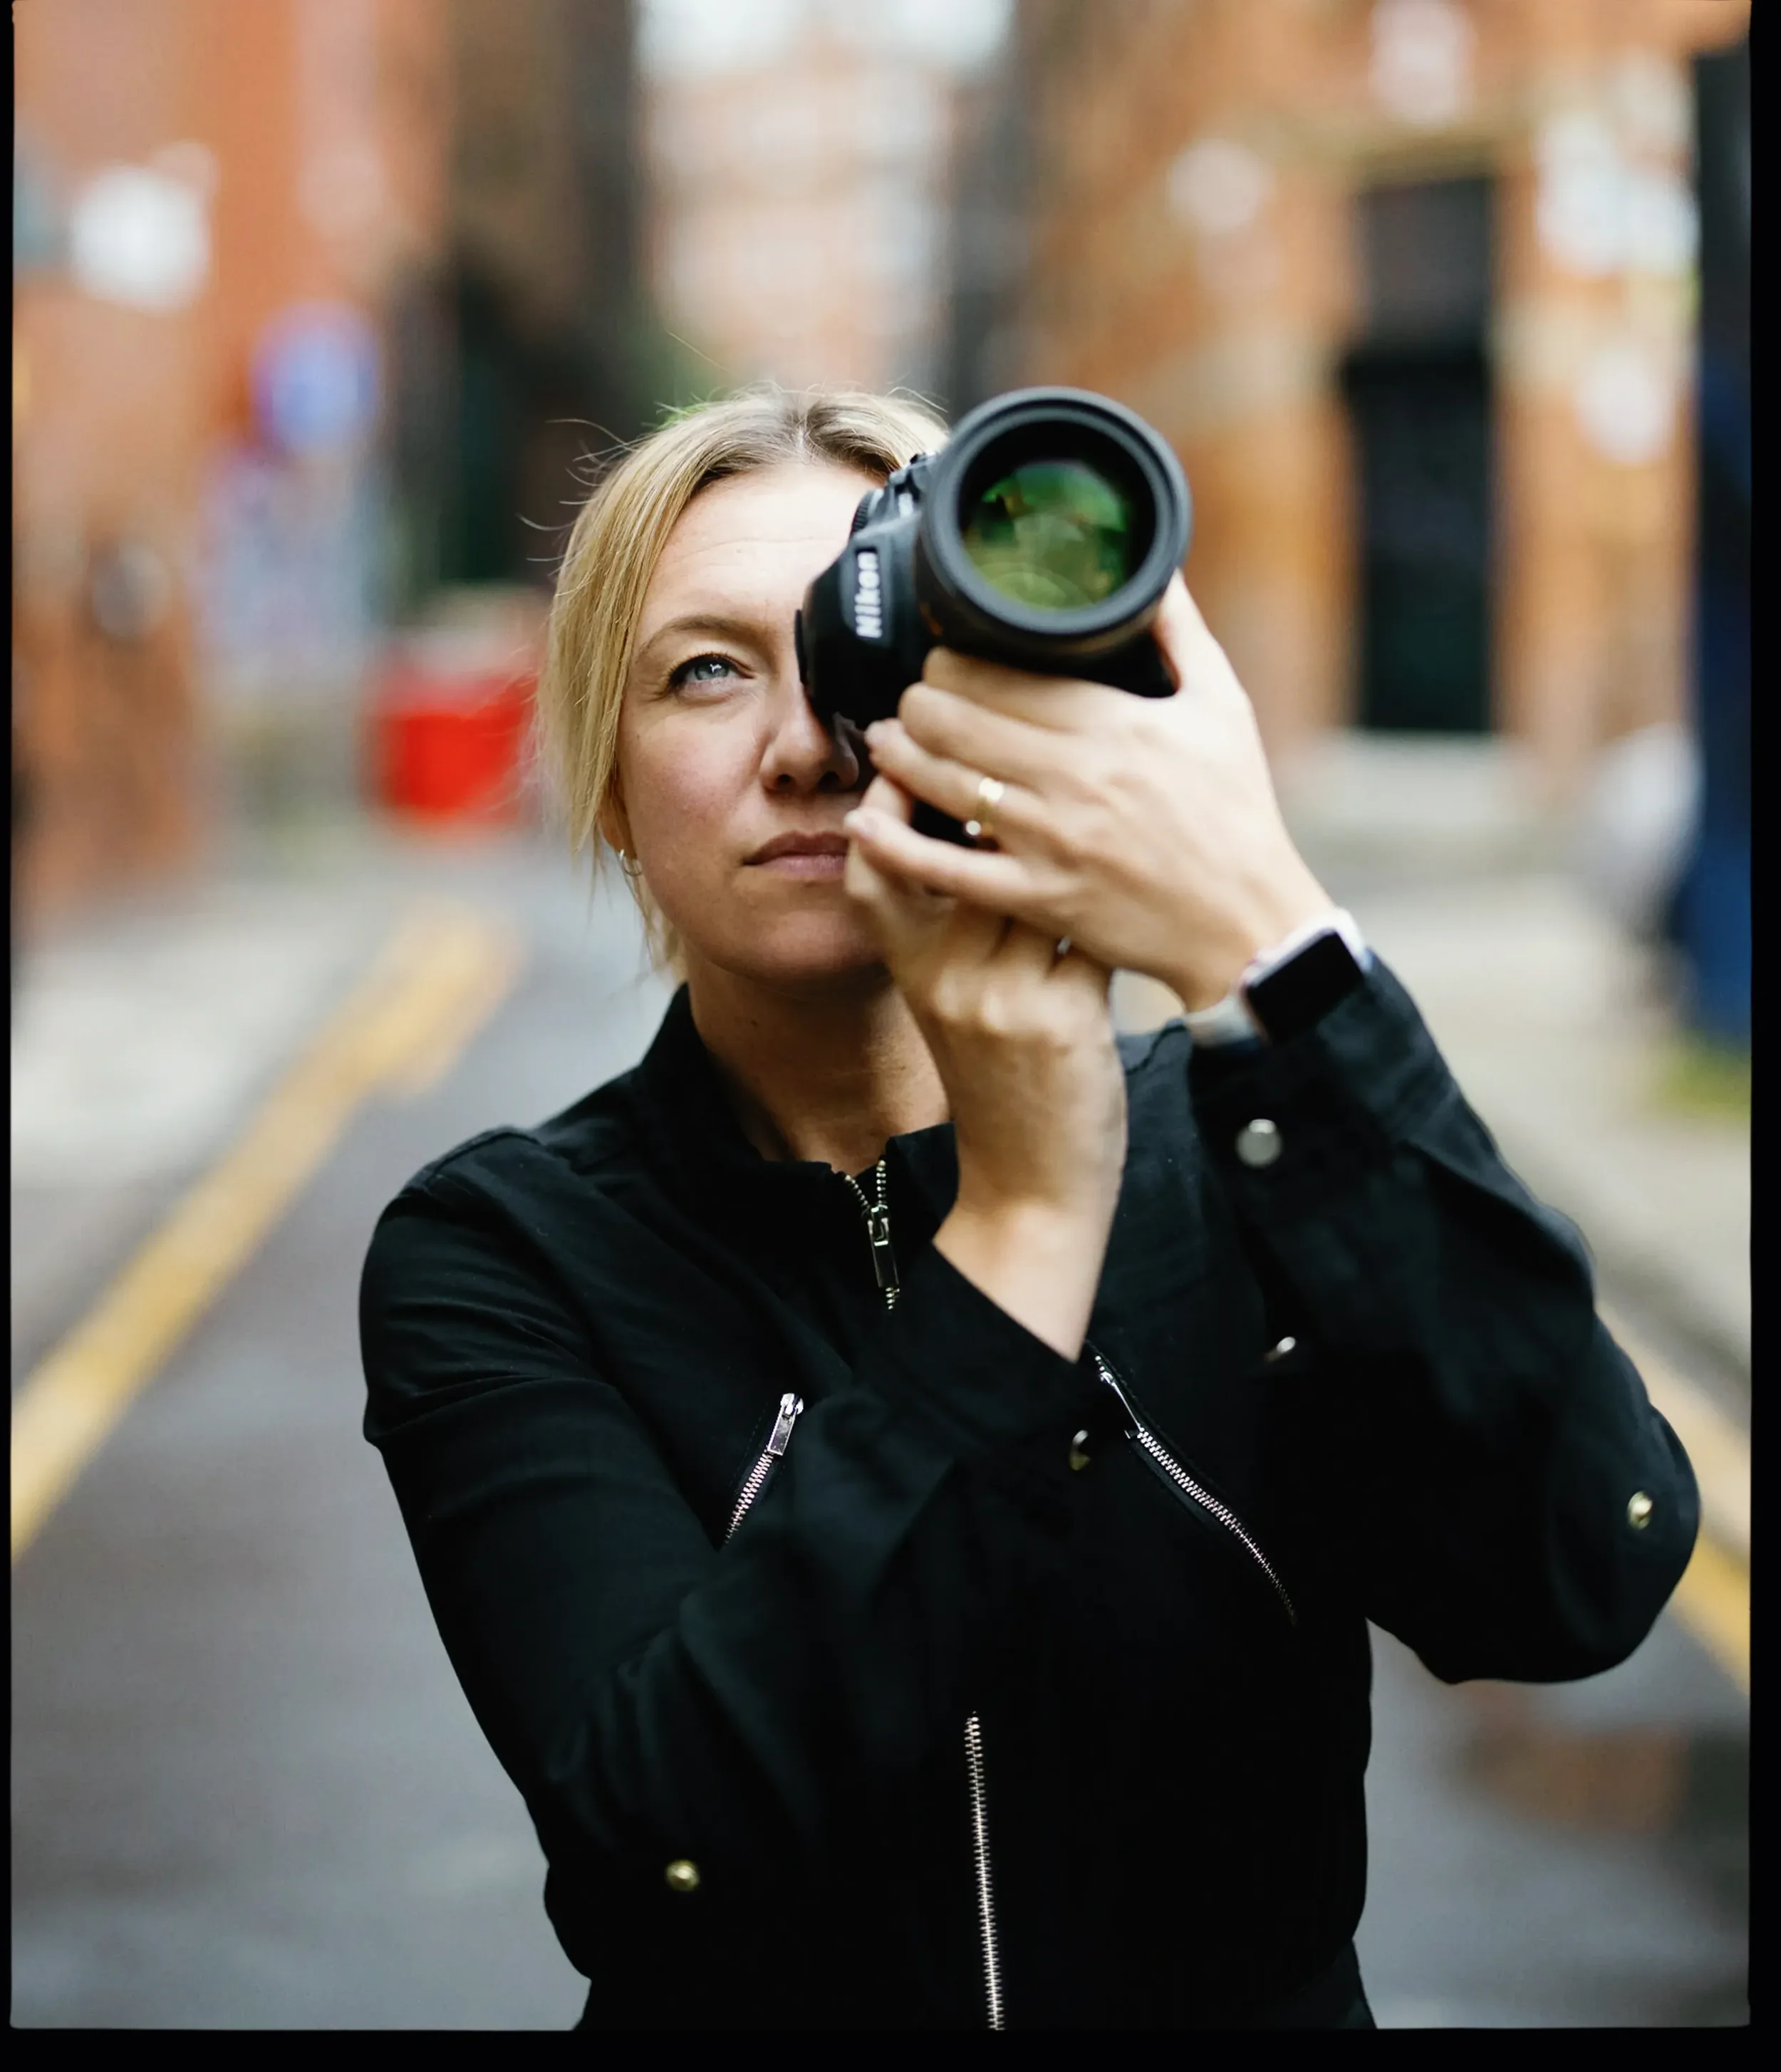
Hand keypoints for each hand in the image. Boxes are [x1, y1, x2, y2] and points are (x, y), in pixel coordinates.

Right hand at [844, 774, 1125, 1358]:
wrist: (1030, 1185)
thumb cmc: (1003, 1083)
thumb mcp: (951, 1006)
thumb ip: (955, 931)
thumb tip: (987, 832)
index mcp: (909, 968)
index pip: (881, 865)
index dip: (894, 806)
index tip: (916, 750)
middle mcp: (942, 976)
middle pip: (962, 855)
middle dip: (992, 797)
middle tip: (1026, 747)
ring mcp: (996, 997)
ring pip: (1034, 883)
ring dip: (1069, 846)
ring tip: (1099, 802)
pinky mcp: (1054, 1019)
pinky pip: (1084, 933)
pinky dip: (1110, 909)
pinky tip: (1137, 891)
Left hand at [845, 576, 1335, 1009]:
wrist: (1246, 921)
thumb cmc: (1236, 811)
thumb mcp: (1222, 706)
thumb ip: (1180, 632)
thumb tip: (1154, 566)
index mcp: (1114, 724)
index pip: (1002, 677)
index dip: (952, 661)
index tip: (942, 657)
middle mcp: (1074, 779)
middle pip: (957, 722)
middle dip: (918, 702)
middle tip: (910, 698)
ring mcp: (1050, 841)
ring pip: (944, 783)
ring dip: (900, 756)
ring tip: (887, 741)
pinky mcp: (1038, 897)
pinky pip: (949, 868)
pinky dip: (898, 844)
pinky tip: (865, 823)